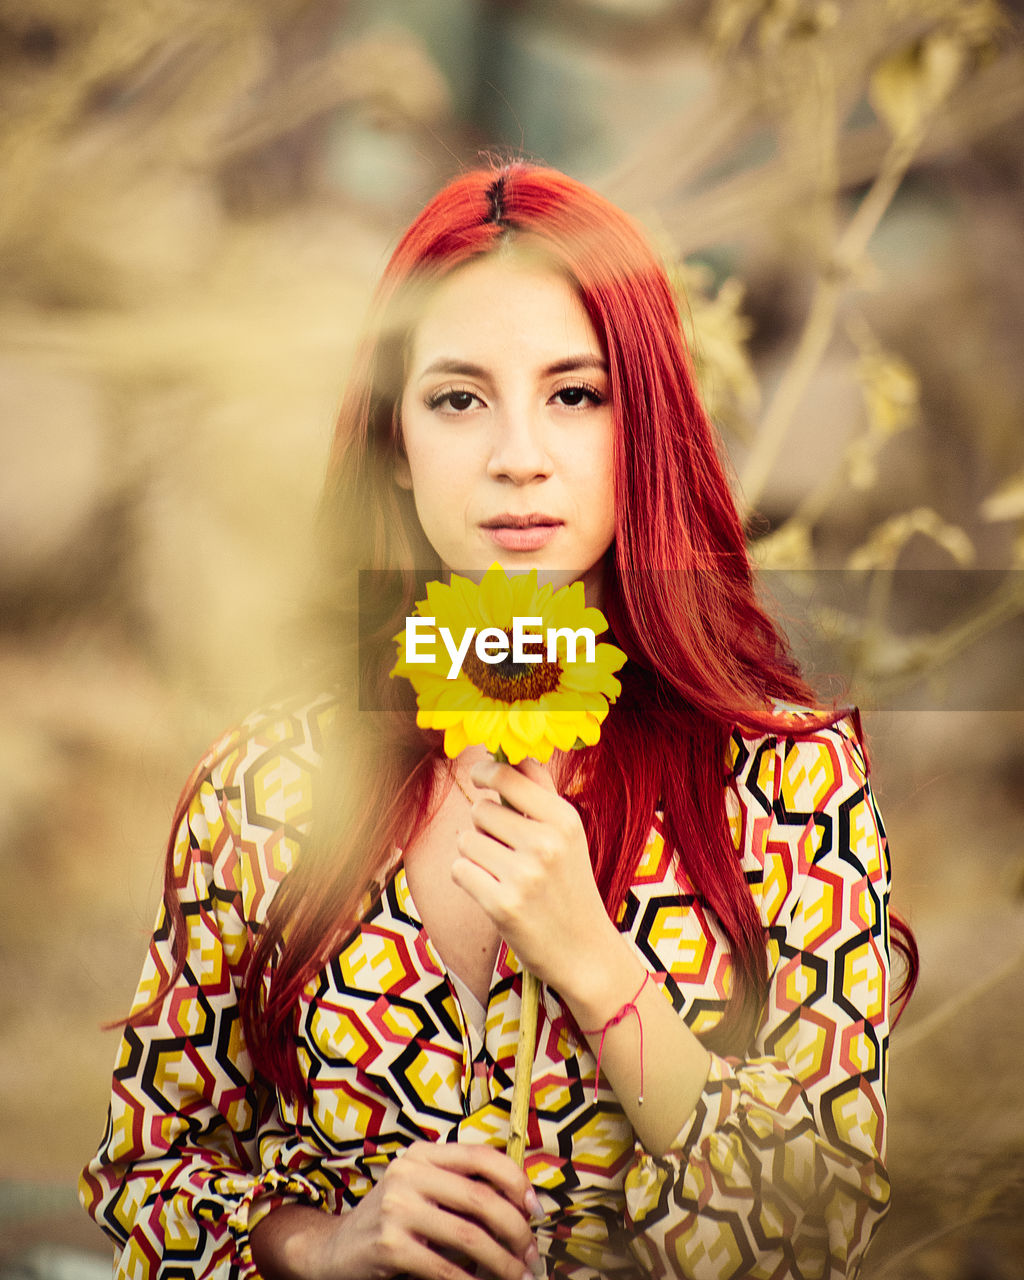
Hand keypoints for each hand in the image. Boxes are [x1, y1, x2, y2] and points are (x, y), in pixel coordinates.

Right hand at [251, 1140, 542, 1279]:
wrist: (334, 1250)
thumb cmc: (392, 1220)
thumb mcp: (422, 1190)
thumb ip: (460, 1188)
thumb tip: (522, 1205)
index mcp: (423, 1153)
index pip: (482, 1155)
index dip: (516, 1181)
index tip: (535, 1209)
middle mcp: (409, 1173)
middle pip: (481, 1198)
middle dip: (515, 1229)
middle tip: (530, 1253)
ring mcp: (397, 1208)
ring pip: (469, 1235)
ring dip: (501, 1261)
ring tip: (515, 1274)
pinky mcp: (389, 1245)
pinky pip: (444, 1267)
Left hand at [451, 757, 621, 995]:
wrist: (584, 951)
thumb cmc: (569, 886)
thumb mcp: (568, 835)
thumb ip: (539, 792)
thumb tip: (508, 755)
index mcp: (564, 819)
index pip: (507, 775)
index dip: (484, 771)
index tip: (478, 777)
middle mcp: (546, 843)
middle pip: (480, 810)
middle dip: (484, 827)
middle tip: (506, 851)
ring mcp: (524, 875)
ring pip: (466, 840)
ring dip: (474, 854)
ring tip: (500, 872)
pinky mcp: (502, 905)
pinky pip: (460, 870)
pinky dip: (468, 878)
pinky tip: (490, 891)